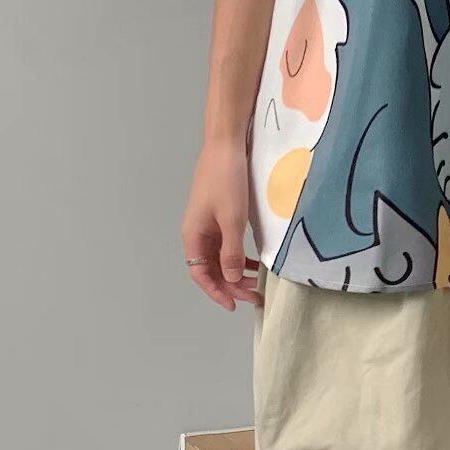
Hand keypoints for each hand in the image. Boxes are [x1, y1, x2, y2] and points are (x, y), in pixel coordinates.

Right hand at [181, 137, 262, 309]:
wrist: (226, 144)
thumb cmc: (226, 180)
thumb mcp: (232, 219)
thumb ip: (231, 252)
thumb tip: (231, 280)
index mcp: (193, 235)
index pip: (201, 274)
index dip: (216, 291)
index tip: (234, 305)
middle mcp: (197, 232)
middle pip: (211, 268)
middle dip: (230, 284)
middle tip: (254, 296)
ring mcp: (208, 222)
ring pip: (220, 256)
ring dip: (235, 271)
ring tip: (256, 282)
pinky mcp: (219, 213)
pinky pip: (226, 242)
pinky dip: (238, 254)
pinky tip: (253, 261)